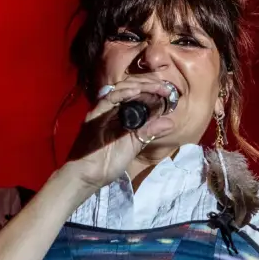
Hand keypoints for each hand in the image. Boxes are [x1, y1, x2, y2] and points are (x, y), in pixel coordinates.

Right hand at [57, 79, 177, 189]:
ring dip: (141, 85)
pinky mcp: (96, 113)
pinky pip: (109, 98)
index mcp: (123, 114)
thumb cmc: (109, 162)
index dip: (154, 91)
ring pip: (122, 88)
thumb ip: (149, 133)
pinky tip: (138, 90)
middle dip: (150, 84)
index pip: (139, 95)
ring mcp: (104, 110)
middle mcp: (113, 109)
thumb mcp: (135, 145)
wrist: (88, 175)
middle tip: (166, 87)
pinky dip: (124, 92)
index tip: (169, 92)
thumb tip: (170, 122)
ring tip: (157, 87)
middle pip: (132, 87)